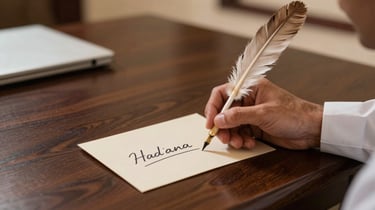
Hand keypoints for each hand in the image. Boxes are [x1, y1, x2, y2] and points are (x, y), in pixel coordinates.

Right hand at [204, 79, 321, 149]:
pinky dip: (241, 140)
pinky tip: (248, 143)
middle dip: (223, 126)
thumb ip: (239, 116)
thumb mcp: (264, 113)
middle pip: (224, 112)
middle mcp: (249, 100)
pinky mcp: (256, 127)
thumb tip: (218, 119)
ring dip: (232, 135)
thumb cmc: (294, 114)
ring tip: (239, 143)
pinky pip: (240, 133)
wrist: (312, 130)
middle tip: (224, 138)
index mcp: (250, 88)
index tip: (210, 122)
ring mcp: (252, 114)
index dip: (213, 107)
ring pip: (231, 125)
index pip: (223, 93)